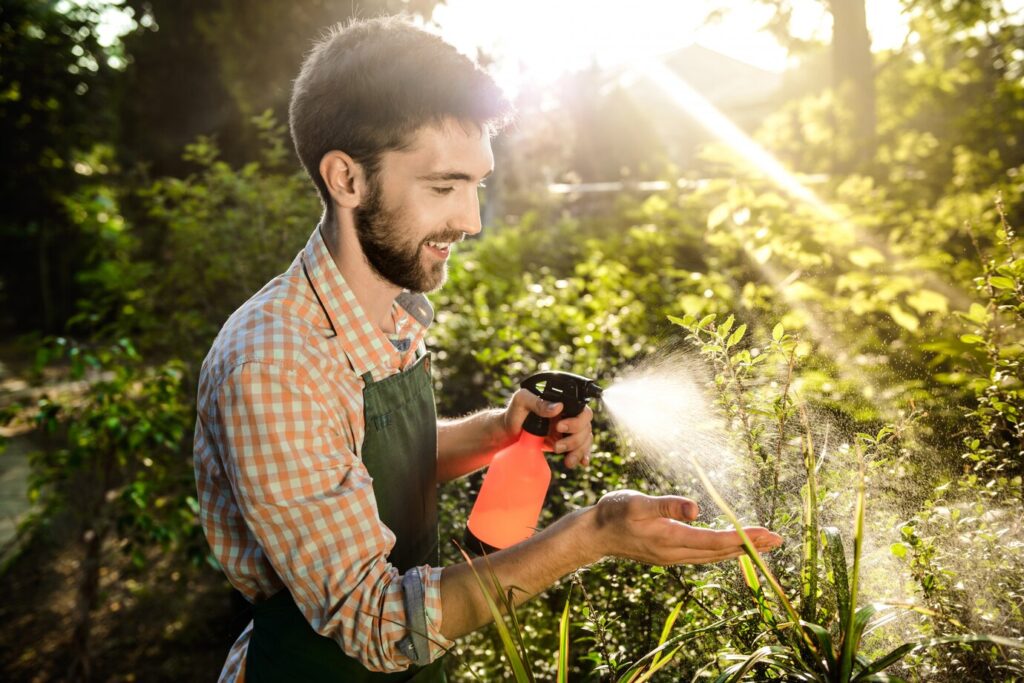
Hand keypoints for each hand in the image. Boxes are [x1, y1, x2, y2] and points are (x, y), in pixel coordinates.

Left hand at [502, 389, 594, 468]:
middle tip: (557, 446)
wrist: (509, 434)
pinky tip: (581, 463)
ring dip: (578, 451)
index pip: (581, 410)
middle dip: (575, 439)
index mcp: (562, 403)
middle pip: (585, 427)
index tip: (559, 427)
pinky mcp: (567, 443)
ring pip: (585, 439)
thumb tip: (558, 407)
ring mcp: (569, 430)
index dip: (577, 420)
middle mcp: (568, 416)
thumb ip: (537, 402)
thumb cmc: (514, 414)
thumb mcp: (521, 402)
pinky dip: (583, 456)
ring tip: (566, 461)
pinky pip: (581, 449)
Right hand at [590, 490, 781, 564]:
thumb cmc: (613, 513)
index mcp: (670, 539)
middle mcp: (675, 553)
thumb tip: (697, 509)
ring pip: (713, 556)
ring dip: (739, 550)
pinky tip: (730, 547)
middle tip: (777, 539)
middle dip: (750, 546)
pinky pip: (703, 555)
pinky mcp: (669, 555)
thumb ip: (667, 505)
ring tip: (762, 544)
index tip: (766, 533)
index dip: (742, 538)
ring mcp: (672, 557)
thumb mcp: (637, 502)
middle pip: (720, 553)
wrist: (594, 534)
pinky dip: (722, 551)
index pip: (715, 541)